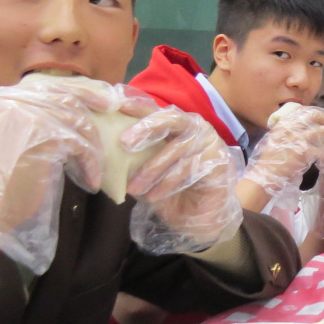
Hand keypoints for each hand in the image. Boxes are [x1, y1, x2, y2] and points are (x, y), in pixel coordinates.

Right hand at [0, 83, 108, 274]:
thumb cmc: (1, 182)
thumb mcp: (17, 141)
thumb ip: (39, 121)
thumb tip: (77, 114)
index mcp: (6, 99)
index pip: (50, 86)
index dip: (81, 91)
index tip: (104, 100)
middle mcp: (14, 101)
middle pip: (66, 95)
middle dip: (97, 101)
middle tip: (117, 111)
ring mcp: (27, 116)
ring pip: (77, 119)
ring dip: (93, 143)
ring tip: (97, 164)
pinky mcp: (42, 138)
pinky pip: (80, 145)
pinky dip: (91, 162)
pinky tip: (92, 180)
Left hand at [121, 102, 242, 253]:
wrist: (198, 218)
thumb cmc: (170, 190)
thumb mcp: (148, 170)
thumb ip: (134, 156)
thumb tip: (103, 146)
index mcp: (178, 125)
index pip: (157, 110)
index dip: (138, 106)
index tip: (117, 105)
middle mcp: (196, 129)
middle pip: (172, 119)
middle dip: (147, 128)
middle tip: (124, 143)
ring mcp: (210, 144)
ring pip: (177, 149)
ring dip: (152, 169)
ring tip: (134, 188)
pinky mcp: (219, 162)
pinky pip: (190, 168)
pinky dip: (168, 183)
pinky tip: (153, 196)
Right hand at [243, 105, 323, 197]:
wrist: (266, 176)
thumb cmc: (271, 161)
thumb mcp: (276, 139)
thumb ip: (287, 131)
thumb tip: (305, 128)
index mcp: (283, 123)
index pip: (303, 111)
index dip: (316, 114)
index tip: (321, 120)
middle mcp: (291, 127)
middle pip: (315, 116)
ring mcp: (298, 138)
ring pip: (323, 131)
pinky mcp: (304, 152)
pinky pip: (321, 151)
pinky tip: (323, 163)